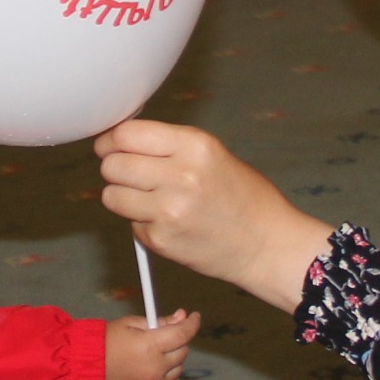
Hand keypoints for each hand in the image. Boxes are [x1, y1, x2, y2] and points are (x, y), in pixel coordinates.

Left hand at [95, 121, 333, 311]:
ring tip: (147, 200)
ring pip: (111, 195)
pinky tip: (168, 223)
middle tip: (128, 174)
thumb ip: (168, 146)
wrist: (268, 244)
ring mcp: (168, 210)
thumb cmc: (245, 198)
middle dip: (115, 168)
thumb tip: (122, 141)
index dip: (112, 140)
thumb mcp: (213, 154)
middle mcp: (179, 175)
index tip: (111, 146)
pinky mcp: (161, 240)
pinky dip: (142, 223)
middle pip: (112, 165)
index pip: (127, 134)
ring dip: (122, 197)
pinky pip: (130, 224)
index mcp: (194, 145)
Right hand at [104, 310, 200, 379]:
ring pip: (179, 367)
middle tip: (162, 336)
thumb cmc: (107, 342)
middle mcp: (155, 368)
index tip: (194, 317)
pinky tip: (153, 367)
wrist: (89, 368)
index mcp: (149, 346)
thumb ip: (160, 321)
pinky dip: (168, 374)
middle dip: (177, 340)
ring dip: (173, 358)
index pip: (182, 334)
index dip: (192, 323)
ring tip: (153, 353)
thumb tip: (181, 317)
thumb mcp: (132, 323)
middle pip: (183, 350)